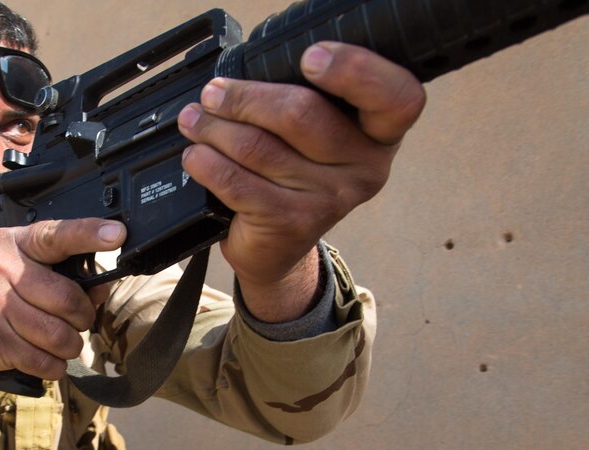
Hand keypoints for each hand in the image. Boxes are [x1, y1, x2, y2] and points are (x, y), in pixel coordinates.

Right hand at [0, 218, 123, 404]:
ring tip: (62, 343)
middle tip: (76, 322)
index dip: (88, 234)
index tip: (117, 233)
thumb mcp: (23, 274)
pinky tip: (47, 360)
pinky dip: (54, 366)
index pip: (56, 235)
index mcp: (12, 243)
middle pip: (67, 298)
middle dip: (83, 318)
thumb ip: (64, 275)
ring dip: (70, 346)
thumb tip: (102, 287)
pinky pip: (43, 360)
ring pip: (59, 335)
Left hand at [177, 41, 424, 321]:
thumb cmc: (294, 181)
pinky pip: (237, 182)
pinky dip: (207, 164)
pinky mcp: (291, 223)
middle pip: (301, 113)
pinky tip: (196, 156)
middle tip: (213, 95)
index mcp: (379, 135)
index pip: (394, 97)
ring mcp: (329, 199)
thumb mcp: (314, 141)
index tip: (310, 58)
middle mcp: (365, 167)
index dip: (355, 70)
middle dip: (245, 98)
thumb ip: (302, 105)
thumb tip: (241, 80)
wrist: (278, 252)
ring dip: (215, 129)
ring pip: (258, 146)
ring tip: (194, 121)